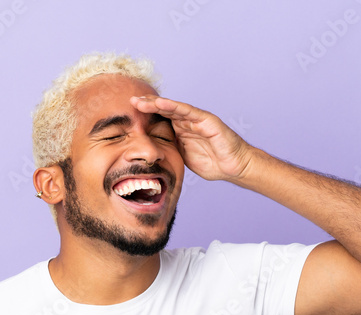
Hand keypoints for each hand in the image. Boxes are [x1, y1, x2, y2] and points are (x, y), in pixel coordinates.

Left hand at [130, 94, 254, 181]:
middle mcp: (187, 122)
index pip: (160, 119)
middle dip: (147, 105)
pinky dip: (174, 107)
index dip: (145, 115)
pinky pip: (188, 112)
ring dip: (156, 103)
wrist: (233, 167)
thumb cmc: (212, 163)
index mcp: (181, 130)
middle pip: (164, 110)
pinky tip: (161, 103)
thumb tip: (151, 153)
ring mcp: (197, 119)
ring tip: (141, 100)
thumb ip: (170, 150)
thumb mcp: (183, 157)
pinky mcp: (207, 120)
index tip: (128, 113)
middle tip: (129, 100)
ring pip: (174, 108)